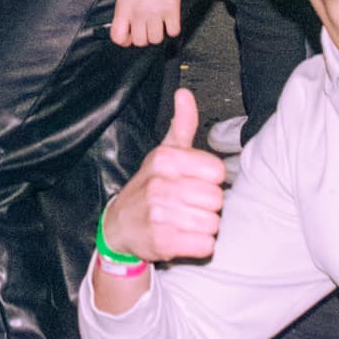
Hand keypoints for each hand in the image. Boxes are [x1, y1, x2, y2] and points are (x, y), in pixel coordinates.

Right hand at [100, 89, 227, 263]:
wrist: (120, 224)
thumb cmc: (150, 185)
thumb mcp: (164, 152)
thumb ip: (182, 123)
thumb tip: (184, 93)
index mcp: (165, 159)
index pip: (217, 171)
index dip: (211, 180)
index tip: (196, 182)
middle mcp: (160, 185)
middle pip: (217, 199)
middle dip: (209, 205)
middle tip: (191, 204)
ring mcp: (159, 214)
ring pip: (212, 223)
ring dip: (205, 226)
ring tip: (186, 220)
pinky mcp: (162, 242)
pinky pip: (205, 245)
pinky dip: (200, 245)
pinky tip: (185, 237)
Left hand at [111, 0, 181, 45]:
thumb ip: (123, 7)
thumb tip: (124, 20)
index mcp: (124, 9)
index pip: (118, 37)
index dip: (124, 39)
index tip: (129, 35)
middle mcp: (139, 15)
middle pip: (140, 42)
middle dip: (143, 37)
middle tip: (146, 28)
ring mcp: (156, 14)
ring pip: (156, 39)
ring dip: (157, 33)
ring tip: (158, 24)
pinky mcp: (172, 11)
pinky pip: (173, 32)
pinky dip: (172, 29)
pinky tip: (169, 20)